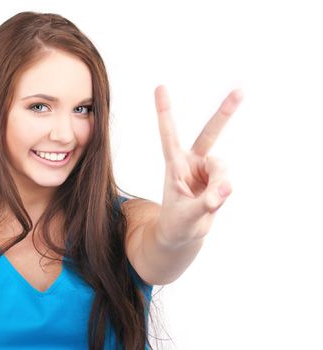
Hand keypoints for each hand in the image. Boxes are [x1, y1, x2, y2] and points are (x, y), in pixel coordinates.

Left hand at [154, 86, 242, 246]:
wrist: (183, 234)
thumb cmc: (177, 222)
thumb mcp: (185, 215)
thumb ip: (206, 202)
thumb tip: (226, 189)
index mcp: (174, 164)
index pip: (168, 135)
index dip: (165, 112)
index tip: (160, 87)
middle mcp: (192, 162)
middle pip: (210, 134)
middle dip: (225, 113)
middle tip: (240, 91)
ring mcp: (207, 170)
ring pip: (222, 168)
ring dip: (219, 184)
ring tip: (209, 202)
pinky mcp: (219, 180)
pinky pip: (227, 182)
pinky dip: (222, 193)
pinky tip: (214, 202)